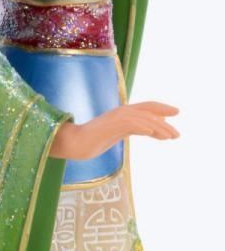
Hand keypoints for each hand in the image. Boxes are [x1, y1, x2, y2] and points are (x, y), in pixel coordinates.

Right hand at [51, 102, 179, 160]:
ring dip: (159, 128)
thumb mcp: (116, 135)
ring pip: (143, 119)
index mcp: (122, 113)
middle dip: (165, 121)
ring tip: (171, 137)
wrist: (73, 143)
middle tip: (177, 134)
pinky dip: (143, 127)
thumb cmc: (91, 141)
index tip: (175, 114)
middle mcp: (121, 112)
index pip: (146, 107)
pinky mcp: (111, 125)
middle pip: (148, 112)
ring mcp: (116, 117)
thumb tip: (147, 130)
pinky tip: (153, 133)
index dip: (161, 109)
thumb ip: (130, 129)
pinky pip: (131, 124)